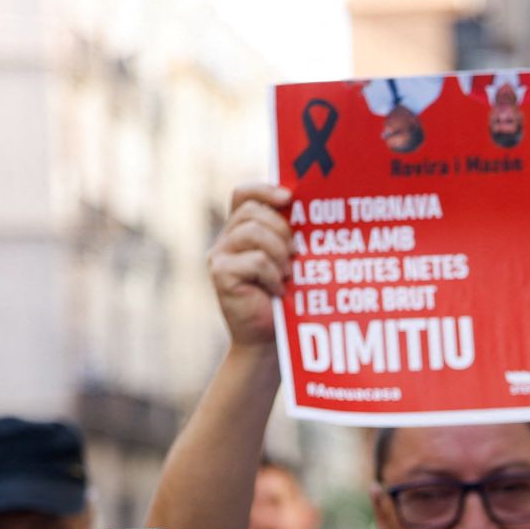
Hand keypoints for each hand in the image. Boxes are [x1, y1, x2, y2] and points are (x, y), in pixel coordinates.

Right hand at [210, 183, 293, 350]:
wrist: (269, 339)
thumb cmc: (285, 299)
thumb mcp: (291, 260)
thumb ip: (291, 235)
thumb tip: (310, 209)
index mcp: (242, 230)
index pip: (244, 194)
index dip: (264, 189)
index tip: (290, 197)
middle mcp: (226, 239)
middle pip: (253, 211)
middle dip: (282, 229)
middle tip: (295, 255)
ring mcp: (219, 255)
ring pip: (253, 232)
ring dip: (279, 252)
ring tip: (287, 273)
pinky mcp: (219, 273)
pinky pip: (254, 260)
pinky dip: (272, 275)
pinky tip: (277, 290)